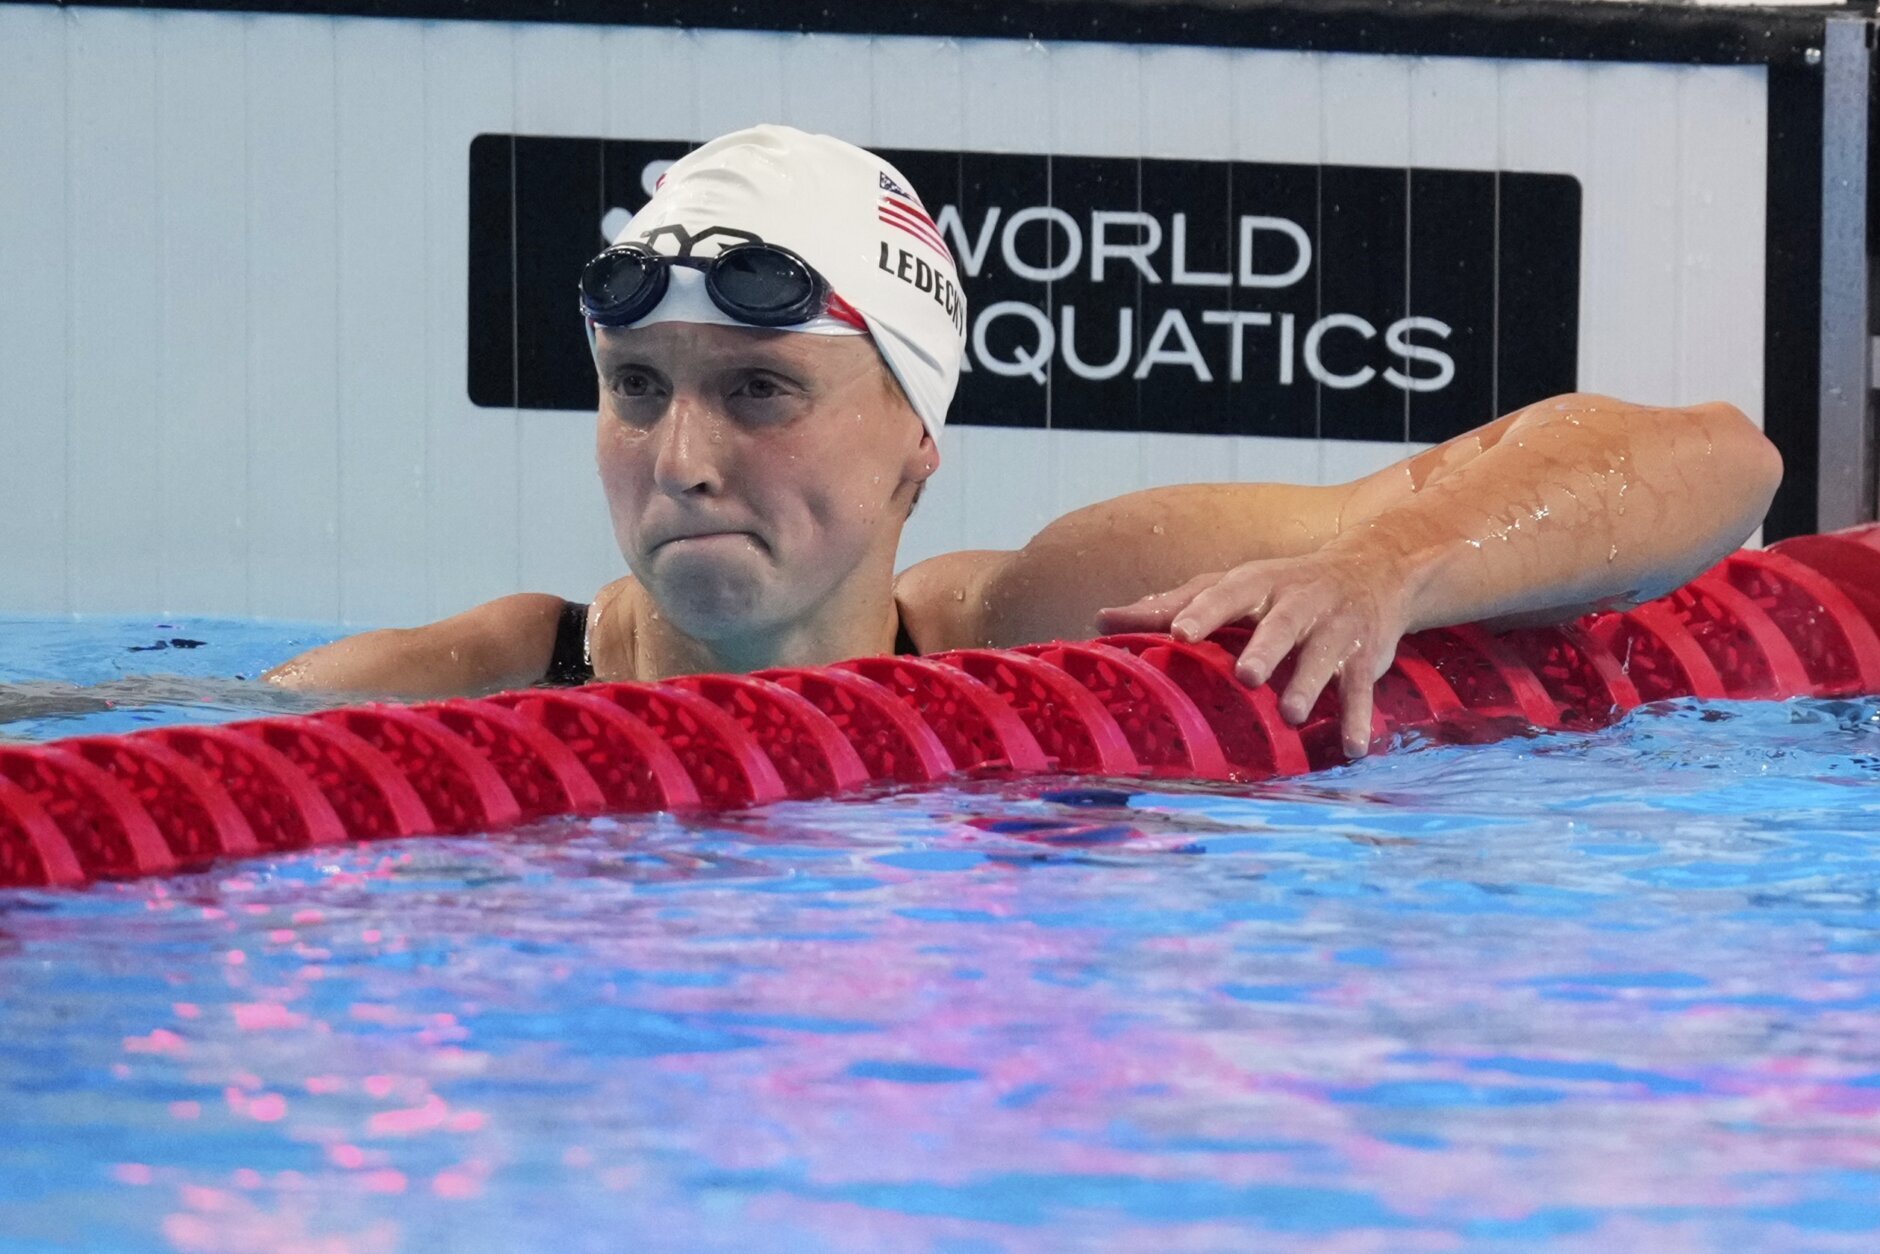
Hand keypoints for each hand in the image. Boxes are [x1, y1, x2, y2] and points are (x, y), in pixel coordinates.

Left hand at [1097, 546, 1411, 757]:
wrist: (1376, 567)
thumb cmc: (1282, 585)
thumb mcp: (1230, 585)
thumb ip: (1169, 605)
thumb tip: (1100, 619)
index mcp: (1256, 583)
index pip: (1226, 594)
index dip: (1203, 612)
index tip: (1179, 632)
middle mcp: (1298, 602)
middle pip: (1281, 624)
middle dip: (1265, 648)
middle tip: (1247, 675)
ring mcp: (1335, 629)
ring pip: (1323, 657)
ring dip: (1309, 685)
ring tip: (1292, 714)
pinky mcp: (1366, 657)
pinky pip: (1363, 690)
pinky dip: (1360, 719)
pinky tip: (1353, 749)